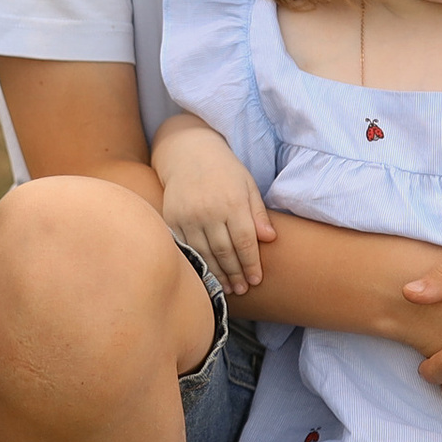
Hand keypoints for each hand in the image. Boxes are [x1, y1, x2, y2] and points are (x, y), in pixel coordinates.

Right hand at [151, 122, 274, 292]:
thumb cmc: (224, 170)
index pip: (245, 242)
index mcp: (232, 202)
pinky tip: (205, 274)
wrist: (187, 153)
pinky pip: (185, 247)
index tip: (256, 280)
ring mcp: (188, 216)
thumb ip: (258, 214)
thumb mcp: (247, 185)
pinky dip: (196, 263)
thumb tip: (270, 239)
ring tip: (227, 288)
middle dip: (235, 274)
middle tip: (242, 289)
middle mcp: (209, 211)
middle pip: (224, 252)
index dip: (251, 264)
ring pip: (204, 254)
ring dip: (217, 274)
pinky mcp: (172, 218)